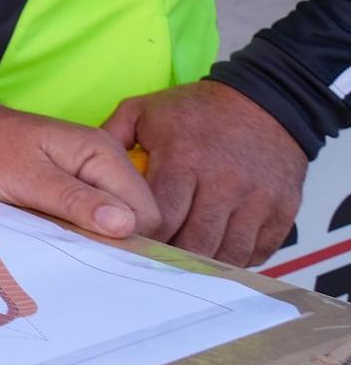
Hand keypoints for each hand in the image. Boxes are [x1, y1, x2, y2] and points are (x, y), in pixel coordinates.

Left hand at [0, 98, 161, 241]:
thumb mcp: (27, 180)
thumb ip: (77, 201)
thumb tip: (126, 226)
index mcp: (102, 153)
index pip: (146, 211)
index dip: (130, 241)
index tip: (100, 261)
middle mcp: (105, 160)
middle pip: (138, 217)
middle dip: (117, 241)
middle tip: (77, 255)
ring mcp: (90, 171)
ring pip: (116, 218)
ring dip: (97, 237)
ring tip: (66, 246)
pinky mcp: (73, 183)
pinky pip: (93, 214)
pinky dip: (82, 229)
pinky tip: (60, 236)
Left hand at [100, 81, 306, 265]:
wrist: (266, 101)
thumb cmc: (197, 110)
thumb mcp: (144, 111)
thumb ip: (110, 138)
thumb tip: (81, 170)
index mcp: (185, 159)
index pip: (160, 218)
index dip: (143, 237)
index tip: (131, 242)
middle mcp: (224, 182)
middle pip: (194, 243)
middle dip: (171, 257)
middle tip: (154, 261)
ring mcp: (257, 198)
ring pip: (227, 253)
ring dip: (203, 264)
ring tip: (182, 262)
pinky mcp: (282, 209)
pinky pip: (257, 251)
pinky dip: (236, 259)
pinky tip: (216, 252)